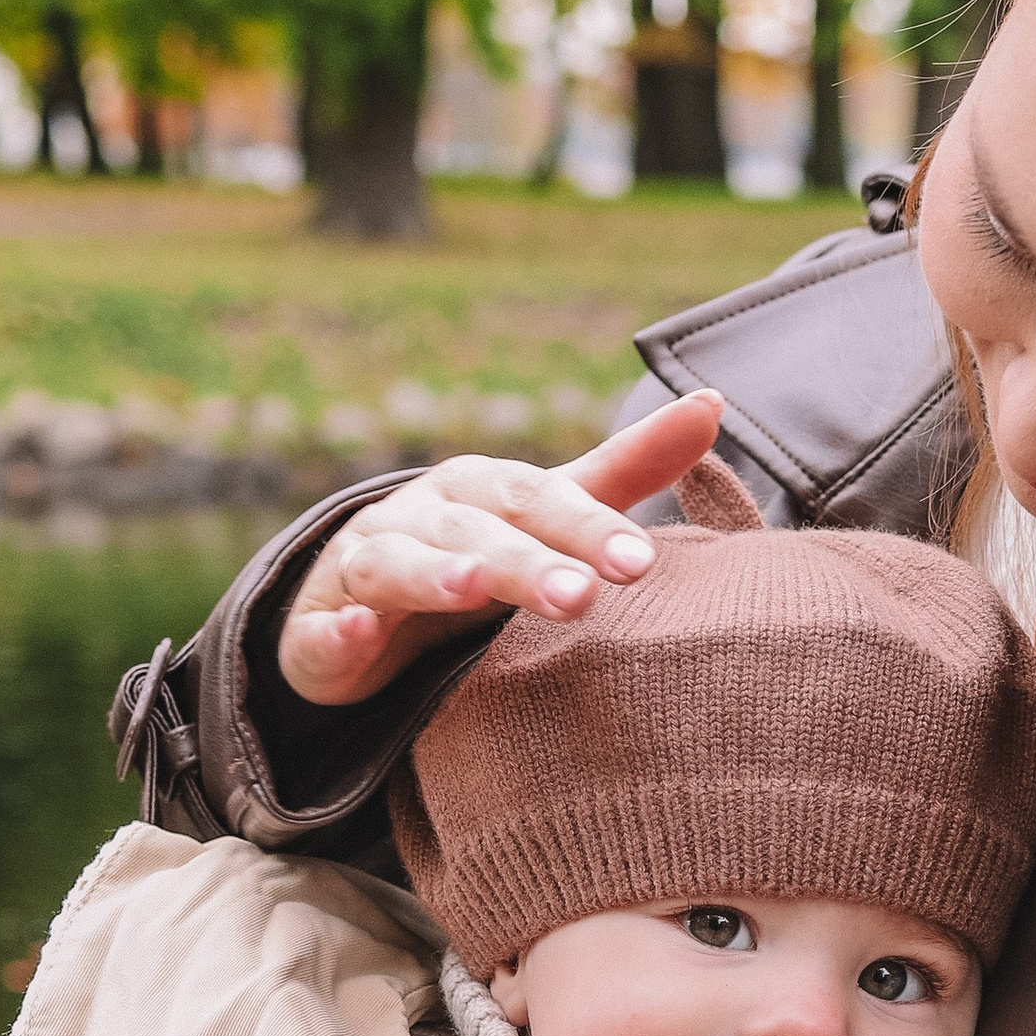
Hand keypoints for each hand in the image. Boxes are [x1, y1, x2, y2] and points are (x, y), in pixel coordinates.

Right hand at [278, 388, 725, 706]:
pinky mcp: (321, 629)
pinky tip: (355, 633)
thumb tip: (714, 402)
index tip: (641, 562)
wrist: (363, 604)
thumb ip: (626, 467)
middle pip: (476, 533)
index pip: (540, 499)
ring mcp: (364, 567)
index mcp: (482, 490)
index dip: (587, 526)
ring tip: (471, 589)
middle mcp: (423, 517)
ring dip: (432, 575)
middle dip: (525, 562)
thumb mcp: (549, 513)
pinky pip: (326, 629)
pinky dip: (337, 630)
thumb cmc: (479, 552)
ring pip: (396, 565)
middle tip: (580, 597)